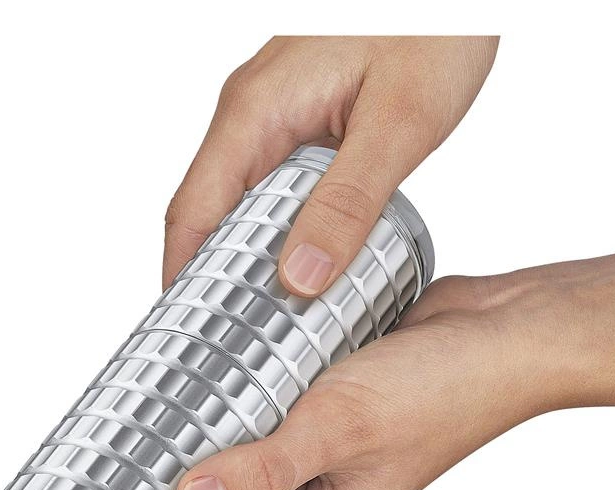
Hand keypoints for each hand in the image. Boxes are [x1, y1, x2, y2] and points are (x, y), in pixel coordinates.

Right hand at [163, 35, 497, 294]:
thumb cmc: (432, 26)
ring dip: (245, 254)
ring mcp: (272, 115)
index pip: (194, 209)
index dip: (181, 272)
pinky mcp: (300, 118)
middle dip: (210, 273)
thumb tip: (302, 275)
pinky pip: (271, 185)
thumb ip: (348, 202)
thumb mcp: (397, 123)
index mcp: (256, 112)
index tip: (187, 324)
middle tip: (228, 333)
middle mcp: (252, 113)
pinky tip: (300, 257)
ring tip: (262, 312)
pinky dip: (275, 228)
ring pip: (241, 199)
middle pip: (208, 210)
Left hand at [176, 253, 614, 489]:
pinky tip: (221, 355)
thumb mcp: (337, 432)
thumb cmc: (441, 393)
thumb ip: (262, 469)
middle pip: (231, 480)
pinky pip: (273, 397)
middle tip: (143, 422)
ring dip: (221, 412)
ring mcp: (323, 442)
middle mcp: (319, 488)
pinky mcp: (329, 399)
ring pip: (251, 434)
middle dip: (192, 453)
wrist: (499, 334)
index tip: (131, 480)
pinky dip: (250, 381)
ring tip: (172, 385)